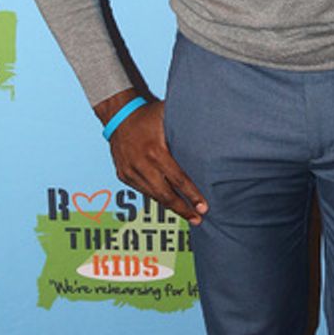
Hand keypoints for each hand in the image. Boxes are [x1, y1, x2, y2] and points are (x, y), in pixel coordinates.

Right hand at [95, 93, 207, 224]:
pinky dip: (157, 197)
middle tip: (198, 218)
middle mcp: (141, 164)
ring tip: (188, 215)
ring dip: (171, 207)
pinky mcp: (123, 175)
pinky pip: (143, 190)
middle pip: (165, 194)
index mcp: (155, 151)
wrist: (118, 115)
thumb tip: (215, 132)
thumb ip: (187, 127)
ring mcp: (130, 171)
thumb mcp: (168, 116)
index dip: (191, 195)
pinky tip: (170, 202)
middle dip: (183, 208)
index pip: (177, 179)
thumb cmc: (148, 115)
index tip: (203, 207)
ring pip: (153, 195)